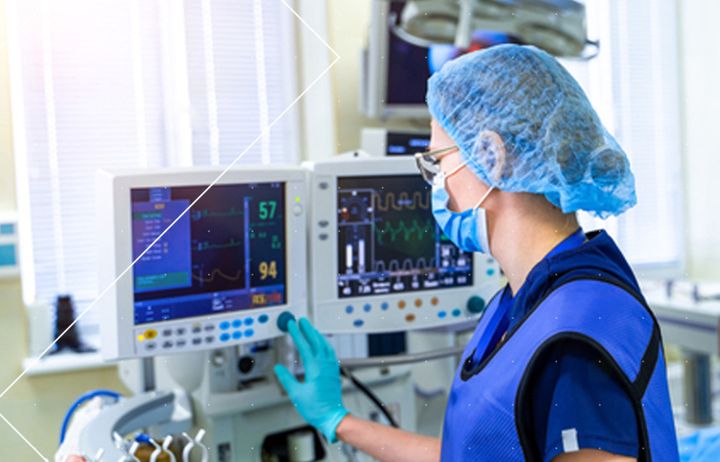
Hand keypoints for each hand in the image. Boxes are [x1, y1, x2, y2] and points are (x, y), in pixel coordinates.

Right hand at [274, 318, 348, 441]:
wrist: (332, 416)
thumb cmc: (316, 408)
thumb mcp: (296, 394)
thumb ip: (286, 379)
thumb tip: (279, 368)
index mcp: (315, 369)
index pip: (304, 346)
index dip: (297, 334)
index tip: (291, 325)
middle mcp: (324, 365)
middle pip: (316, 341)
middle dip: (308, 329)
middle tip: (302, 320)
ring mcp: (331, 368)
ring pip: (325, 345)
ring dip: (317, 335)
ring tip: (311, 329)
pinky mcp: (334, 372)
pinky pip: (330, 352)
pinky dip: (324, 344)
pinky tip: (322, 345)